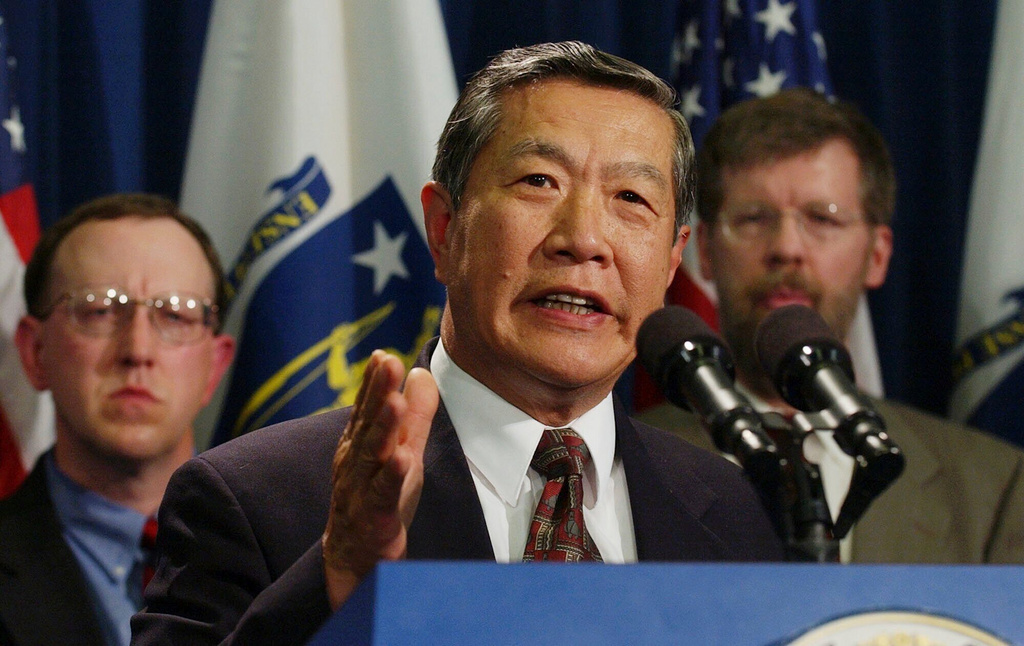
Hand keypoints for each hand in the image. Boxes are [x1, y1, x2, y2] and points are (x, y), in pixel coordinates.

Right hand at [321, 350, 438, 608]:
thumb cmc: (378, 494)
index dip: (374, 381)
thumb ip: (413, 414)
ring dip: (383, 427)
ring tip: (394, 402)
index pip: (367, 406)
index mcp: (360, 442)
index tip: (383, 354)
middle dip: (378, 392)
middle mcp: (357, 461)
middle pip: (369, 423)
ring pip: (373, 455)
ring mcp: (362, 488)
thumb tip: (421, 372)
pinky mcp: (375, 516)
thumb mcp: (403, 450)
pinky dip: (391, 475)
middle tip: (388, 363)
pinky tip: (402, 458)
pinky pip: (383, 494)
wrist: (353, 554)